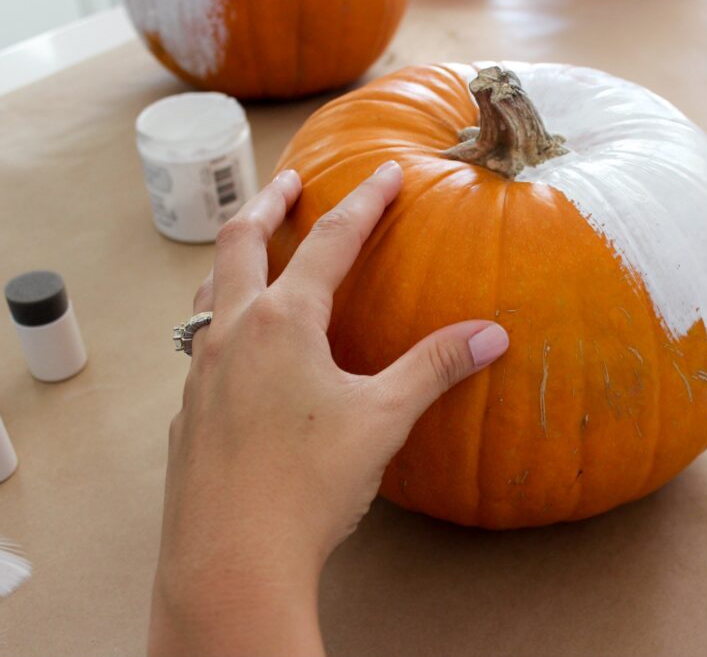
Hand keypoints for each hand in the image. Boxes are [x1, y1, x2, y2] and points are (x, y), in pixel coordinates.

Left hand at [148, 163, 508, 655]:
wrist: (232, 558)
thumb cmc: (308, 483)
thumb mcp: (383, 418)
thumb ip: (435, 367)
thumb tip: (493, 334)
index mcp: (283, 322)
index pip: (330, 242)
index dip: (364, 202)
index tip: (386, 172)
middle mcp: (232, 333)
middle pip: (241, 241)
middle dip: (269, 201)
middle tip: (291, 179)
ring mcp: (201, 372)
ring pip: (208, 292)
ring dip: (235, 258)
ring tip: (254, 248)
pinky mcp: (189, 412)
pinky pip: (201, 346)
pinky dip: (222, 321)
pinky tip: (241, 351)